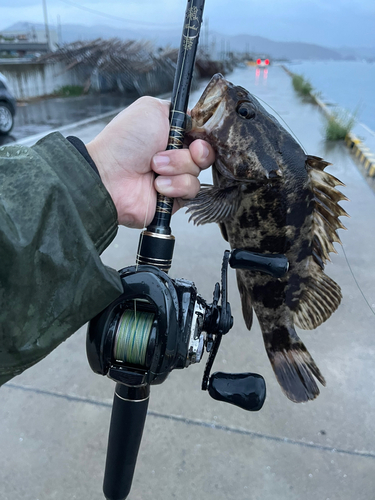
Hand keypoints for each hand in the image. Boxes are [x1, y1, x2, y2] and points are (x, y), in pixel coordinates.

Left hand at [86, 96, 214, 227]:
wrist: (109, 175)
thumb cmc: (124, 141)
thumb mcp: (151, 109)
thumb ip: (178, 109)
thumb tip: (196, 118)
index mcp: (172, 133)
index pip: (202, 134)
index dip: (204, 136)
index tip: (196, 137)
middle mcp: (176, 155)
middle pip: (206, 154)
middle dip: (195, 152)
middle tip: (173, 149)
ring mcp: (175, 177)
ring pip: (198, 172)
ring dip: (178, 167)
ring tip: (154, 167)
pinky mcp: (174, 198)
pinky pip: (191, 191)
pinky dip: (175, 185)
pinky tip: (157, 185)